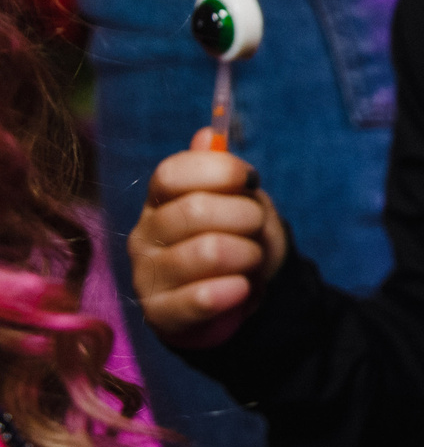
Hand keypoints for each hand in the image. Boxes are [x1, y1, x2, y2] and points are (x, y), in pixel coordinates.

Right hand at [130, 130, 286, 349]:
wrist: (239, 295)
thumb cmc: (237, 237)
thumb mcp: (240, 199)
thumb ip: (221, 170)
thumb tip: (207, 133)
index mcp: (161, 199)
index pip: (173, 173)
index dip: (220, 171)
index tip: (249, 180)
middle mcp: (145, 233)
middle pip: (196, 210)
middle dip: (246, 217)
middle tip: (255, 228)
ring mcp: (147, 274)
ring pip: (208, 252)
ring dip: (248, 255)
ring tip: (251, 260)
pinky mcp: (159, 313)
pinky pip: (201, 298)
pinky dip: (233, 290)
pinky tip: (243, 288)